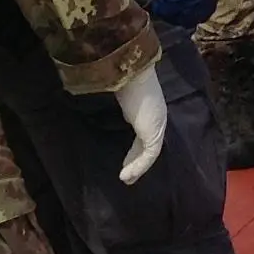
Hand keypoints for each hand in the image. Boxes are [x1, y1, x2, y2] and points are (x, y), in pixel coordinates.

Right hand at [114, 65, 167, 183]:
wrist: (133, 74)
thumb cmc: (123, 79)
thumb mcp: (118, 94)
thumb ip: (115, 101)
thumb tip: (95, 98)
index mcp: (150, 108)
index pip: (145, 132)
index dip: (136, 146)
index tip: (127, 157)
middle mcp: (157, 117)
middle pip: (148, 144)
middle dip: (137, 160)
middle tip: (127, 172)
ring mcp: (158, 125)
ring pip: (149, 153)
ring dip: (137, 166)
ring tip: (126, 179)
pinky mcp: (154, 133)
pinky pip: (148, 155)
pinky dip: (138, 166)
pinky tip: (126, 176)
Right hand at [142, 0, 220, 27]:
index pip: (204, 12)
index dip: (191, 13)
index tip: (179, 12)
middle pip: (192, 17)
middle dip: (179, 16)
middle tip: (166, 11)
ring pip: (178, 16)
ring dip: (167, 13)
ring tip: (158, 7)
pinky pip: (165, 10)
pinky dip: (157, 7)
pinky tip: (153, 2)